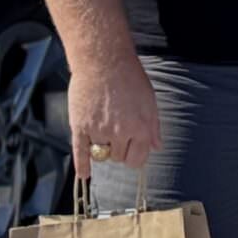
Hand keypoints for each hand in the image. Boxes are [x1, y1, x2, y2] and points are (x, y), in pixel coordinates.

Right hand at [69, 51, 161, 171]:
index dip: (135, 157)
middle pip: (118, 158)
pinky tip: (84, 174)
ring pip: (101, 155)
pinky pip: (80, 152)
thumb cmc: (130, 79)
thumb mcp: (150, 101)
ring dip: (103, 150)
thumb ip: (153, 127)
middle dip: (119, 151)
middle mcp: (119, 133)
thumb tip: (157, 147)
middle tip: (117, 137)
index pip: (137, 160)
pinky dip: (82, 166)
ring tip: (104, 136)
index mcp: (140, 128)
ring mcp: (98, 131)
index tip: (132, 152)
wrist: (103, 62)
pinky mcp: (80, 127)